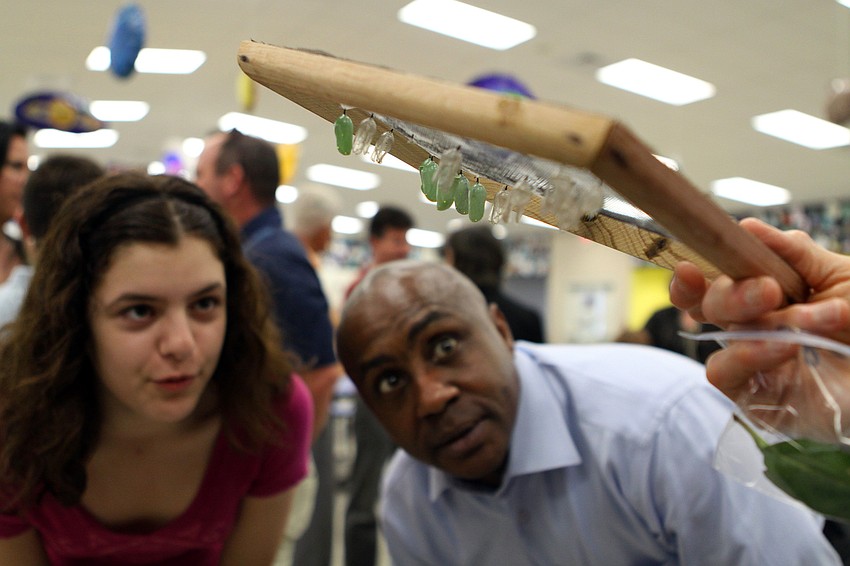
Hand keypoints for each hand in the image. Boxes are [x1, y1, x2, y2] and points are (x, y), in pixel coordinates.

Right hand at [669, 218, 849, 439]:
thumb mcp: (842, 277)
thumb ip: (794, 253)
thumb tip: (748, 227)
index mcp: (761, 298)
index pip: (711, 284)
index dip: (692, 276)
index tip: (689, 267)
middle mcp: (750, 329)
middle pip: (709, 304)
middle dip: (732, 293)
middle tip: (770, 290)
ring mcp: (751, 364)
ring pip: (719, 335)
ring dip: (759, 322)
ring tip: (811, 320)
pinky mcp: (754, 397)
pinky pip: (724, 372)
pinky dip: (749, 354)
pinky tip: (785, 346)